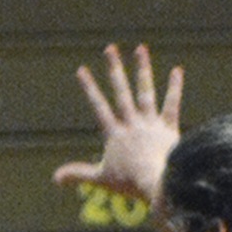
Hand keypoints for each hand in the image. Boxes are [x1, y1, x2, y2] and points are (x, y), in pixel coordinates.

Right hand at [52, 42, 182, 204]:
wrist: (156, 181)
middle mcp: (131, 123)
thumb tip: (55, 178)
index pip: (98, 106)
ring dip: (142, 69)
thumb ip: (77, 174)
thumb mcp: (99, 179)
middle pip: (121, 91)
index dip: (89, 87)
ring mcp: (150, 123)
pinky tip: (176, 70)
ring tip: (140, 48)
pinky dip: (174, 88)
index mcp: (114, 134)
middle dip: (114, 69)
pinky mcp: (168, 128)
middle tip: (110, 49)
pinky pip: (171, 104)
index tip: (81, 69)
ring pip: (145, 91)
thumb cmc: (128, 183)